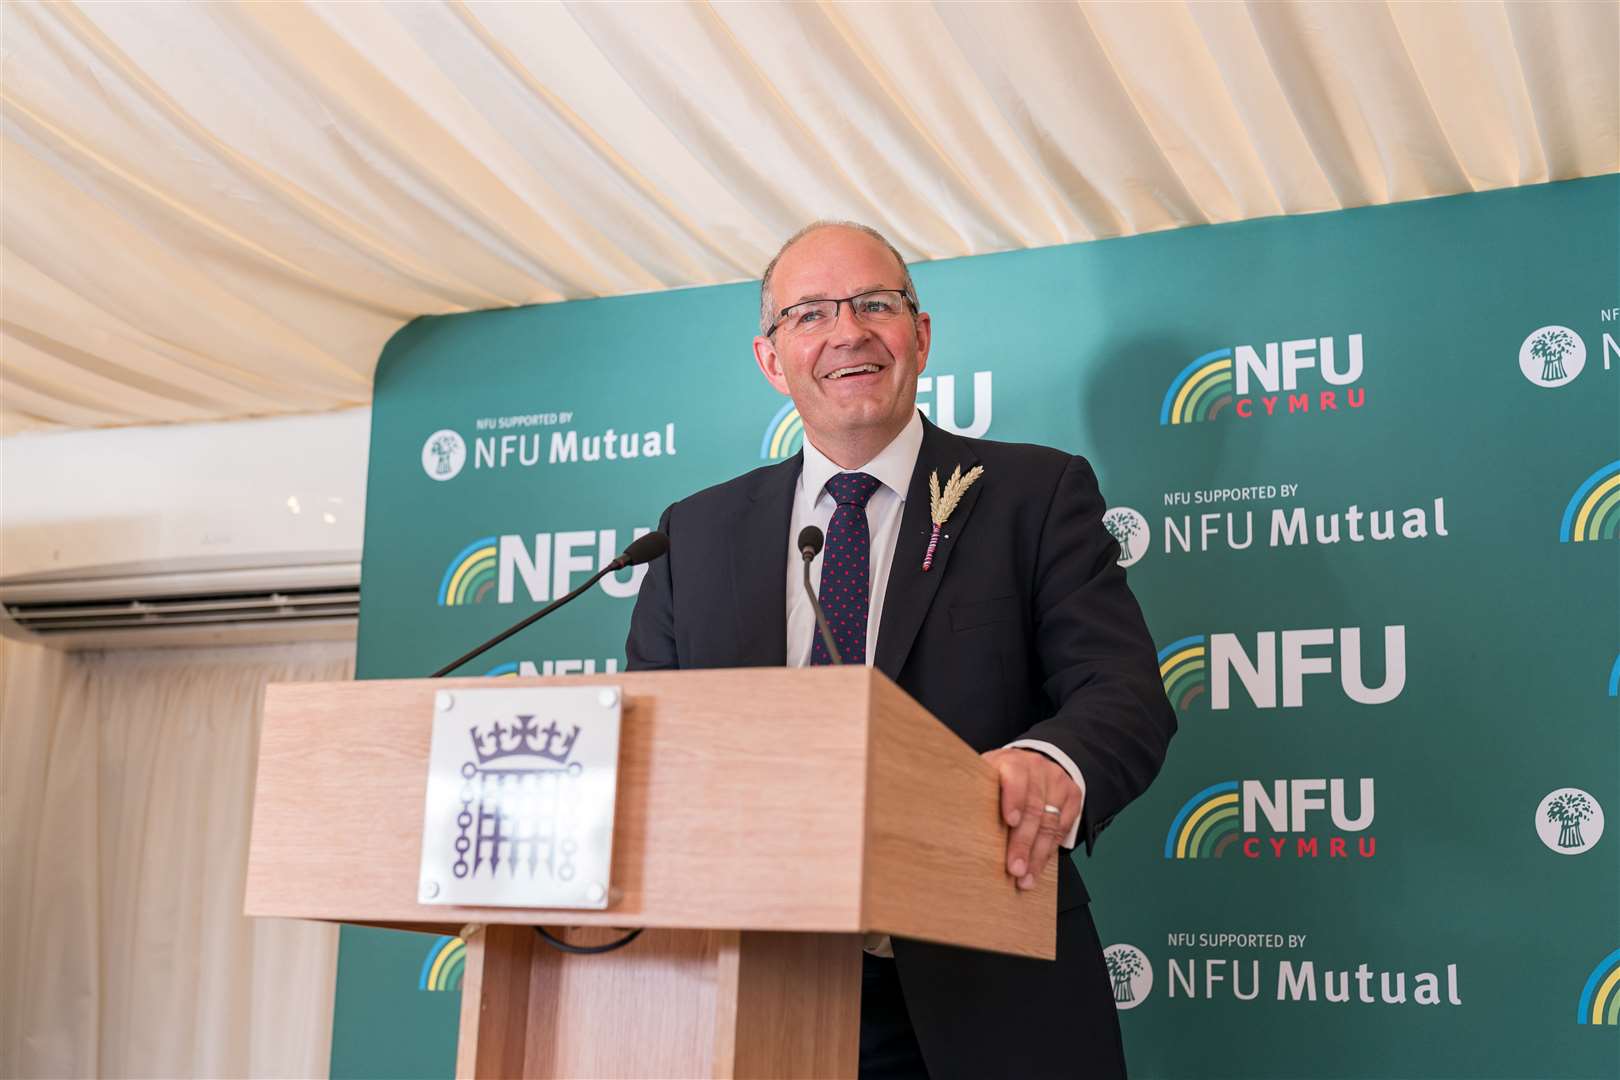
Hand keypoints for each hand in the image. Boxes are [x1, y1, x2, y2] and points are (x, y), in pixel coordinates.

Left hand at [981, 747, 1081, 890]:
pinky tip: (1037, 869)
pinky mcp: (1072, 796)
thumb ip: (976, 793)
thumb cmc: (1000, 777)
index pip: (1015, 776)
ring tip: (1024, 879)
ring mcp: (1057, 782)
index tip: (1010, 821)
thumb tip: (954, 823)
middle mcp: (1037, 768)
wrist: (1033, 764)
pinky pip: (1061, 830)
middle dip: (1023, 842)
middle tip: (1014, 868)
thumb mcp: (986, 776)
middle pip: (1033, 808)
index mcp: (1011, 761)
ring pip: (1049, 824)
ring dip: (1036, 856)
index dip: (1013, 799)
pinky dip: (1048, 853)